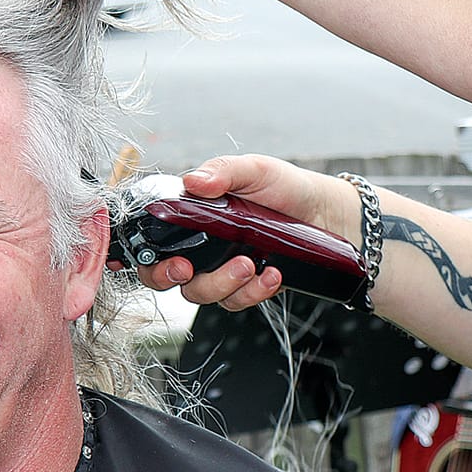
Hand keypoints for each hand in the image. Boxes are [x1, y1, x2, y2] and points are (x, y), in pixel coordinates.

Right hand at [131, 155, 354, 311]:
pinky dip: (253, 292)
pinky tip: (273, 274)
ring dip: (222, 283)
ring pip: (203, 293)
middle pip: (167, 276)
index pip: (154, 241)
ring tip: (249, 264)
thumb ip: (224, 171)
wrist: (325, 212)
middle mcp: (202, 246)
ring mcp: (224, 268)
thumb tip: (194, 180)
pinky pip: (238, 301)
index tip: (162, 259)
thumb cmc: (285, 187)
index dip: (146, 257)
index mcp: (193, 217)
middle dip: (170, 277)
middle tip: (187, 269)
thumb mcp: (255, 170)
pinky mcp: (248, 286)